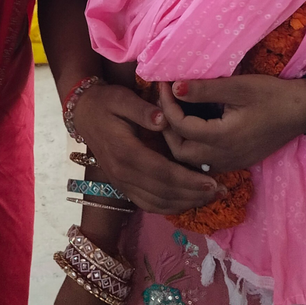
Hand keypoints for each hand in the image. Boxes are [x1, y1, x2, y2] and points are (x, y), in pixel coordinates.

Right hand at [71, 83, 222, 213]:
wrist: (84, 115)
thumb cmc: (106, 103)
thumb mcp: (121, 98)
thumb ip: (142, 109)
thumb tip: (164, 119)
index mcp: (124, 152)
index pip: (161, 172)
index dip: (188, 180)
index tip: (212, 180)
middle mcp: (122, 174)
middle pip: (163, 192)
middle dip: (194, 194)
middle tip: (221, 190)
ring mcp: (122, 183)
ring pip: (158, 203)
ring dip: (187, 203)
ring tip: (212, 197)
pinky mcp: (124, 187)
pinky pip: (149, 204)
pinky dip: (171, 207)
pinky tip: (190, 201)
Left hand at [158, 76, 305, 172]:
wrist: (303, 112)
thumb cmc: (272, 95)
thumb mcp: (238, 87)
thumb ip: (205, 89)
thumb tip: (174, 87)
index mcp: (223, 138)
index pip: (181, 127)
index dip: (167, 105)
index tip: (164, 84)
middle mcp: (224, 156)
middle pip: (180, 152)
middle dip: (167, 128)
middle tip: (165, 102)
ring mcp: (231, 162)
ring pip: (191, 161)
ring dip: (178, 140)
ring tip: (175, 113)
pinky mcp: (237, 161)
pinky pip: (205, 162)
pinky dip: (192, 147)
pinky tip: (193, 127)